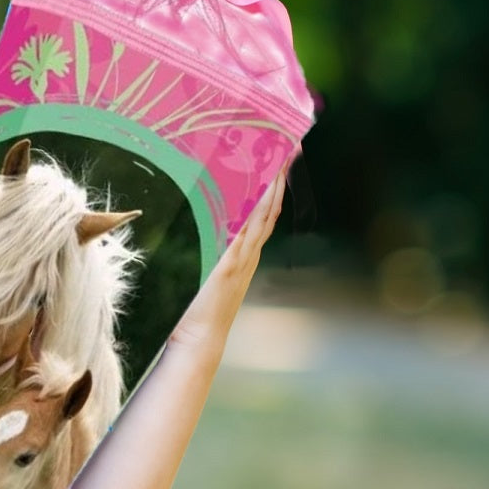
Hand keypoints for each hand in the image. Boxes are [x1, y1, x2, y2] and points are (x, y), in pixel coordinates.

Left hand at [169, 164, 287, 357]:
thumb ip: (209, 255)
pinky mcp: (230, 267)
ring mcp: (242, 260)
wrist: (200, 337)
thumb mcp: (207, 273)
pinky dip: (256, 218)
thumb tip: (198, 233)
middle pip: (269, 210)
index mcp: (244, 254)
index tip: (281, 163)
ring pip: (263, 219)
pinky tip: (262, 200)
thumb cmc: (197, 308)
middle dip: (280, 181)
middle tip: (291, 152)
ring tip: (281, 165)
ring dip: (272, 192)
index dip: (273, 189)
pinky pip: (247, 237)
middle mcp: (248, 255)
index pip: (263, 214)